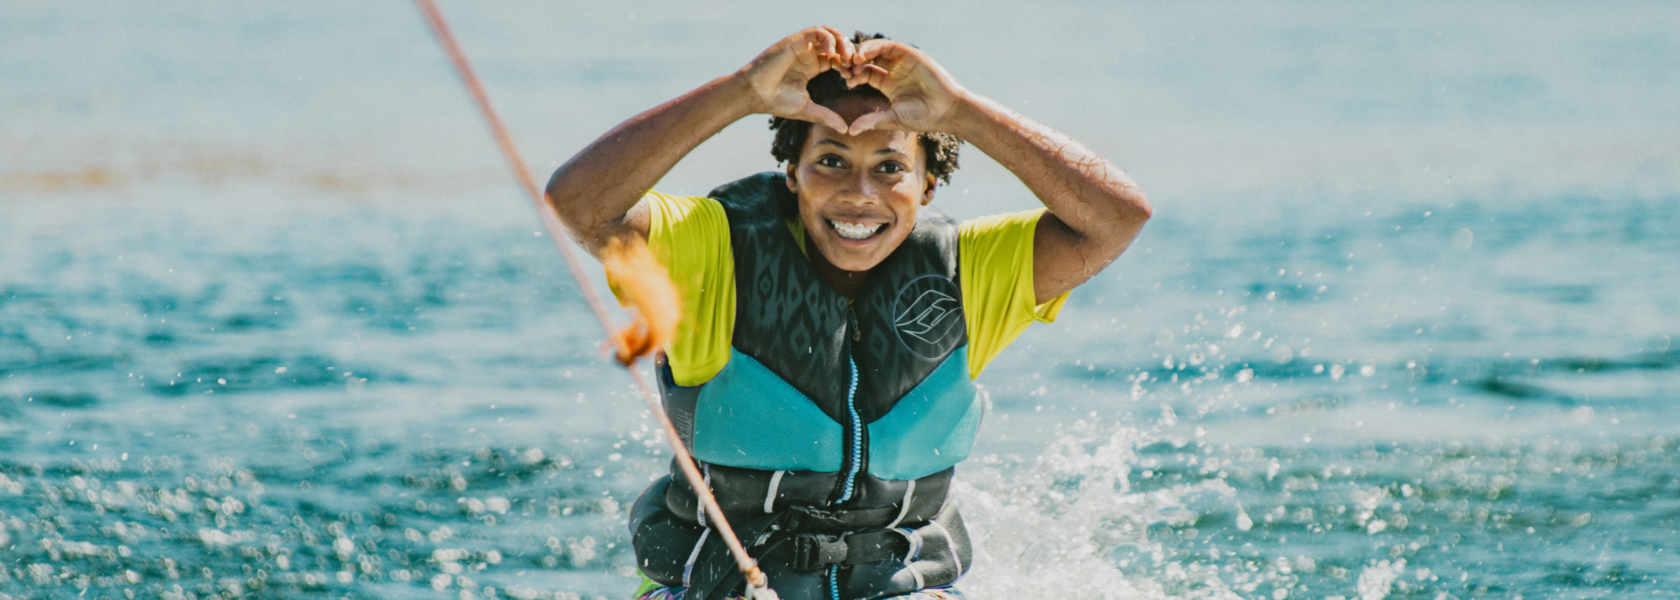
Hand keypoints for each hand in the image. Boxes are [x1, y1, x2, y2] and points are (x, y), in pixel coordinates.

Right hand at [739, 27, 854, 131]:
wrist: (755, 95)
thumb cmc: (775, 102)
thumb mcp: (807, 109)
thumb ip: (826, 116)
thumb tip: (845, 129)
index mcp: (811, 68)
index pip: (836, 58)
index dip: (847, 65)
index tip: (852, 77)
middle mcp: (807, 55)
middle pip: (835, 43)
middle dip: (848, 52)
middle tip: (854, 65)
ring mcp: (801, 47)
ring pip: (829, 34)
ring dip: (842, 42)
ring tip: (846, 58)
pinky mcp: (795, 41)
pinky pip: (817, 32)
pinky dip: (829, 38)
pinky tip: (832, 53)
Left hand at [844, 40, 967, 134]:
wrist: (947, 112)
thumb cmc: (923, 118)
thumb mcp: (892, 118)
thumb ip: (871, 121)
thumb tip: (850, 131)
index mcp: (889, 85)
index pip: (866, 74)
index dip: (854, 76)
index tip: (847, 82)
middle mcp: (895, 71)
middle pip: (869, 59)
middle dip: (855, 61)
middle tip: (845, 67)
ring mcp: (903, 62)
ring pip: (878, 49)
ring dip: (863, 52)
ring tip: (854, 60)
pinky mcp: (912, 55)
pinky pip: (890, 46)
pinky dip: (876, 47)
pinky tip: (865, 55)